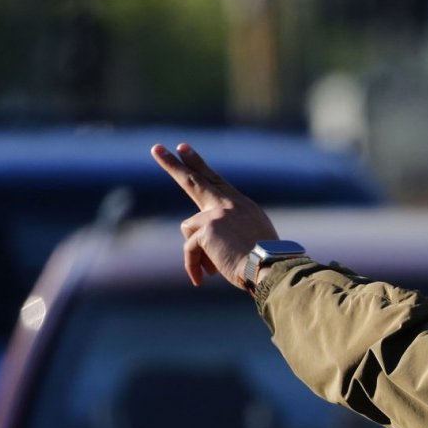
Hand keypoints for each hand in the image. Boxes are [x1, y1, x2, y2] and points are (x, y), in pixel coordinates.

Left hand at [151, 142, 278, 288]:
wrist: (271, 268)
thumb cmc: (265, 264)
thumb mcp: (252, 240)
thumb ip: (228, 231)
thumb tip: (202, 239)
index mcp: (243, 205)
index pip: (215, 180)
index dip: (198, 165)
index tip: (183, 150)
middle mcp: (229, 204)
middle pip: (194, 180)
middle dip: (173, 165)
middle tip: (156, 148)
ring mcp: (217, 214)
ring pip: (190, 230)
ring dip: (197, 252)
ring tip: (214, 270)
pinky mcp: (207, 229)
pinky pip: (190, 249)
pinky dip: (193, 266)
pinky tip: (202, 279)